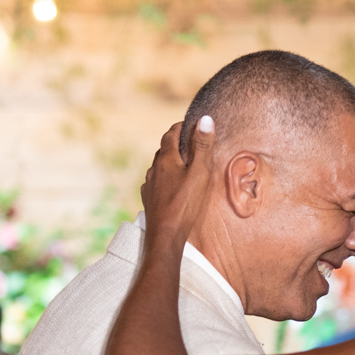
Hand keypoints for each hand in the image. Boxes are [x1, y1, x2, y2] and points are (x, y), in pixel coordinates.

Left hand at [141, 116, 214, 244]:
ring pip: (159, 166)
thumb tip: (205, 119)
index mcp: (166, 159)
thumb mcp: (200, 173)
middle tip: (190, 142)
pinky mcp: (149, 198)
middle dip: (176, 143)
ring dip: (170, 160)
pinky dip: (165, 176)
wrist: (165, 235)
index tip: (190, 124)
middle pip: (164, 149)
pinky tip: (171, 184)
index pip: (171, 134)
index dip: (181, 127)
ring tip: (183, 163)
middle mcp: (154, 168)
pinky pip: (156, 181)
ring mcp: (149, 184)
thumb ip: (203, 146)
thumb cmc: (185, 204)